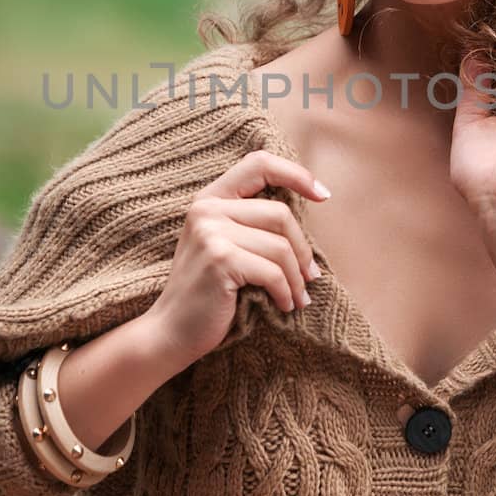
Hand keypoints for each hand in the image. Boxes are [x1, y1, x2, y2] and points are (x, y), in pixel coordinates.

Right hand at [143, 149, 328, 369]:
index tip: (323, 194)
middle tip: (310, 276)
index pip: (259, 164)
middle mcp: (207, 208)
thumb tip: (312, 206)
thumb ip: (252, 220)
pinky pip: (273, 272)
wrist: (172, 331)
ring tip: (298, 297)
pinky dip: (286, 293)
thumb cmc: (208, 290)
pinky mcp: (220, 259)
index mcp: (210, 198)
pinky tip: (285, 306)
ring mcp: (211, 232)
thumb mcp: (225, 244)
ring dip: (297, 278)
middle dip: (303, 249)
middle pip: (280, 213)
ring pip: (280, 247)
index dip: (296, 174)